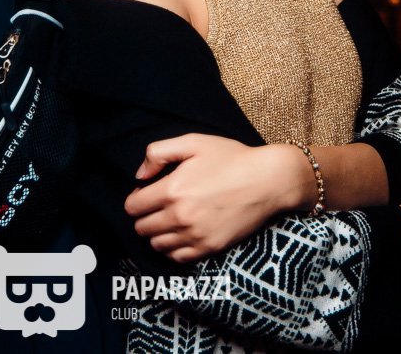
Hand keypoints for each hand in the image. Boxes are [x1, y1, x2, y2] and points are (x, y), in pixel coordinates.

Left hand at [125, 134, 308, 262]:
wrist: (268, 180)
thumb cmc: (231, 158)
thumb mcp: (193, 142)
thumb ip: (158, 153)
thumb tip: (139, 175)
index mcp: (172, 189)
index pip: (133, 207)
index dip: (135, 199)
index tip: (145, 194)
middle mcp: (180, 216)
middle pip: (141, 228)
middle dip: (144, 217)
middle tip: (157, 207)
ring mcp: (196, 235)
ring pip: (157, 245)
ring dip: (157, 234)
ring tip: (168, 221)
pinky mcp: (210, 248)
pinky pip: (177, 258)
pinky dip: (173, 249)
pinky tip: (180, 235)